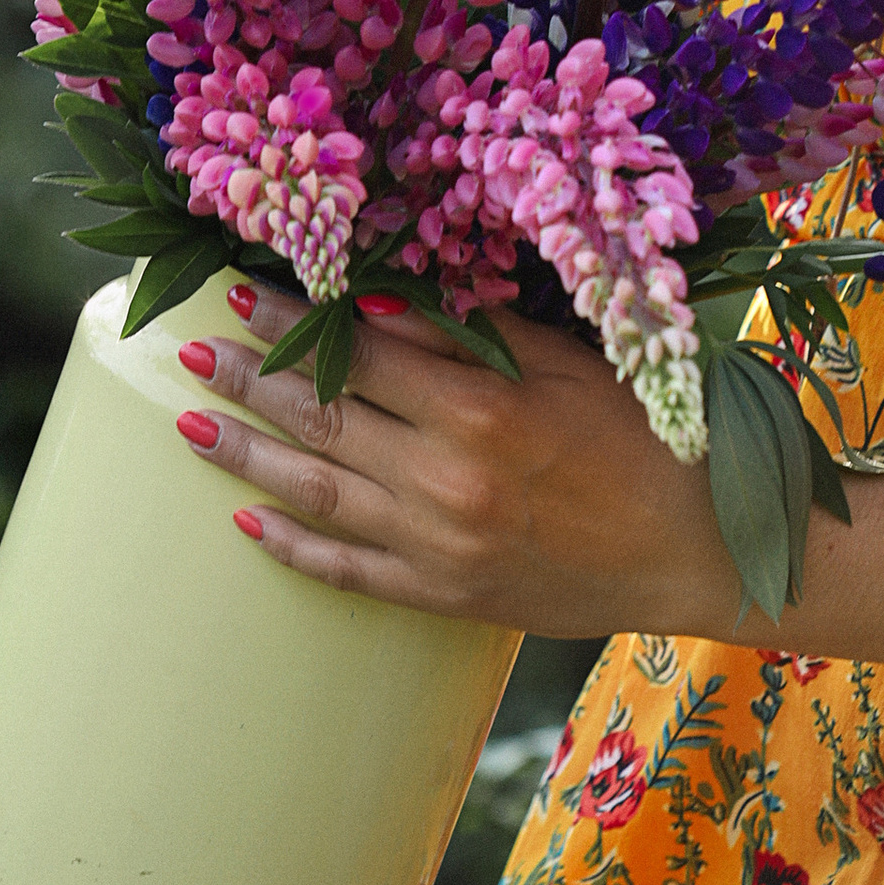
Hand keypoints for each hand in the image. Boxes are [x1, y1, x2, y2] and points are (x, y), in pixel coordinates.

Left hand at [171, 286, 736, 642]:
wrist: (696, 553)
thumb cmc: (648, 440)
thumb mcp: (572, 364)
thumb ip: (476, 334)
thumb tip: (378, 302)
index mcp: (483, 409)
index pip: (360, 353)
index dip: (294, 320)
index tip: (242, 289)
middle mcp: (447, 478)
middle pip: (322, 419)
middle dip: (248, 381)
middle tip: (190, 350)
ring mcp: (438, 544)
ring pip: (316, 492)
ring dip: (245, 456)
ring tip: (187, 425)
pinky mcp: (444, 595)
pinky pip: (348, 569)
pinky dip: (293, 544)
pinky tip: (249, 520)